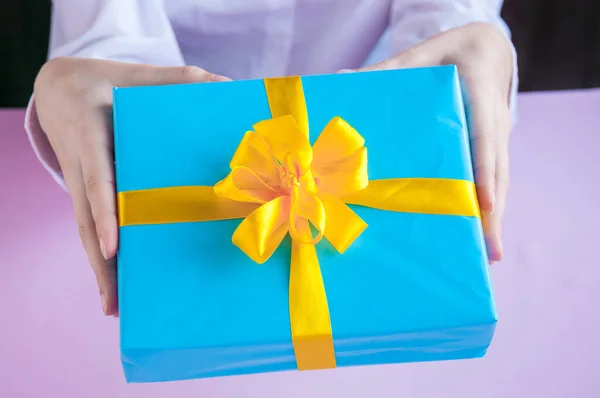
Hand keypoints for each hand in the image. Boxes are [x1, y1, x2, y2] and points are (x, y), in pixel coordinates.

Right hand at [34, 57, 230, 314]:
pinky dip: (101, 258)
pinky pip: (92, 227)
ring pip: (86, 230)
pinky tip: (115, 287)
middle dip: (101, 260)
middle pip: (88, 218)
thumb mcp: (141, 77)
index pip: (97, 177)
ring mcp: (80, 183)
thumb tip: (229, 85)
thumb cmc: (110, 84)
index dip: (103, 211)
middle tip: (115, 301)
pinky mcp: (85, 193)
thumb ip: (182, 80)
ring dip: (100, 270)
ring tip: (115, 308)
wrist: (62, 89)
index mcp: (90, 136)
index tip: (111, 246)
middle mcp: (82, 167)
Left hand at [343, 22, 511, 263]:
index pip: (484, 140)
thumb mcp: (418, 57)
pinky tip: (481, 235)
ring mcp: (498, 139)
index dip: (485, 174)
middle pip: (497, 173)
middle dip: (493, 213)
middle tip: (490, 253)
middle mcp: (495, 124)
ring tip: (488, 257)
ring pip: (499, 182)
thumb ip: (386, 70)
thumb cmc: (447, 56)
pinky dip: (489, 208)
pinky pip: (493, 180)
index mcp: (480, 99)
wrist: (484, 50)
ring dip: (494, 219)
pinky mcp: (493, 149)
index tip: (484, 205)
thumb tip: (342, 80)